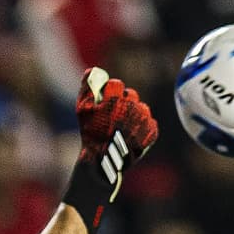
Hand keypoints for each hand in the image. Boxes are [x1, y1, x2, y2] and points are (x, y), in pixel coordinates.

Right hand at [73, 67, 157, 199]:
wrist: (104, 162)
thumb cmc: (90, 135)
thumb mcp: (82, 110)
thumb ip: (87, 87)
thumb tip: (93, 70)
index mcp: (115, 98)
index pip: (116, 84)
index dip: (111, 93)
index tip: (107, 102)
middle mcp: (132, 106)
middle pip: (130, 95)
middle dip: (123, 102)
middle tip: (115, 116)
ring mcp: (143, 120)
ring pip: (141, 108)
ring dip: (134, 114)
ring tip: (124, 127)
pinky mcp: (151, 132)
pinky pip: (149, 122)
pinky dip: (142, 127)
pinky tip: (132, 134)